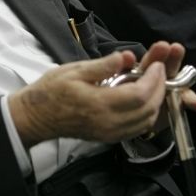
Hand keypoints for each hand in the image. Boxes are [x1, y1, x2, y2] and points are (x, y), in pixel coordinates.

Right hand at [9, 42, 195, 147]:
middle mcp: (107, 123)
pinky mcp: (108, 138)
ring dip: (155, 102)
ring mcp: (108, 133)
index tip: (157, 64)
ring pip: (145, 122)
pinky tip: (143, 99)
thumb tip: (125, 57)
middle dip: (159, 88)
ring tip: (154, 83)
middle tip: (159, 71)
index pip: (140, 94)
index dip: (154, 79)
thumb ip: (102, 66)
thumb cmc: (51, 90)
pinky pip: (136, 129)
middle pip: (148, 109)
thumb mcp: (74, 70)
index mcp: (99, 104)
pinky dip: (146, 114)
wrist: (36, 117)